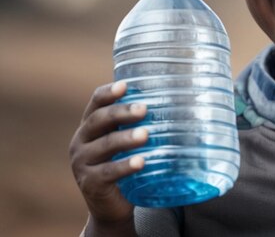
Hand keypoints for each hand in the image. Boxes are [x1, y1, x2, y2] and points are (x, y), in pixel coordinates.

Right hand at [69, 82, 147, 232]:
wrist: (111, 206)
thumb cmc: (123, 163)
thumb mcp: (125, 141)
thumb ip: (137, 123)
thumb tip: (176, 101)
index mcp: (89, 126)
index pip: (95, 103)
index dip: (108, 93)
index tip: (125, 85)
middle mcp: (80, 141)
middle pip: (99, 120)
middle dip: (121, 112)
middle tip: (143, 109)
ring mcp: (82, 163)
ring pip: (105, 145)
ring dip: (126, 138)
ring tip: (145, 134)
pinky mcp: (90, 184)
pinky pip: (108, 172)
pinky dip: (125, 166)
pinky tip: (141, 162)